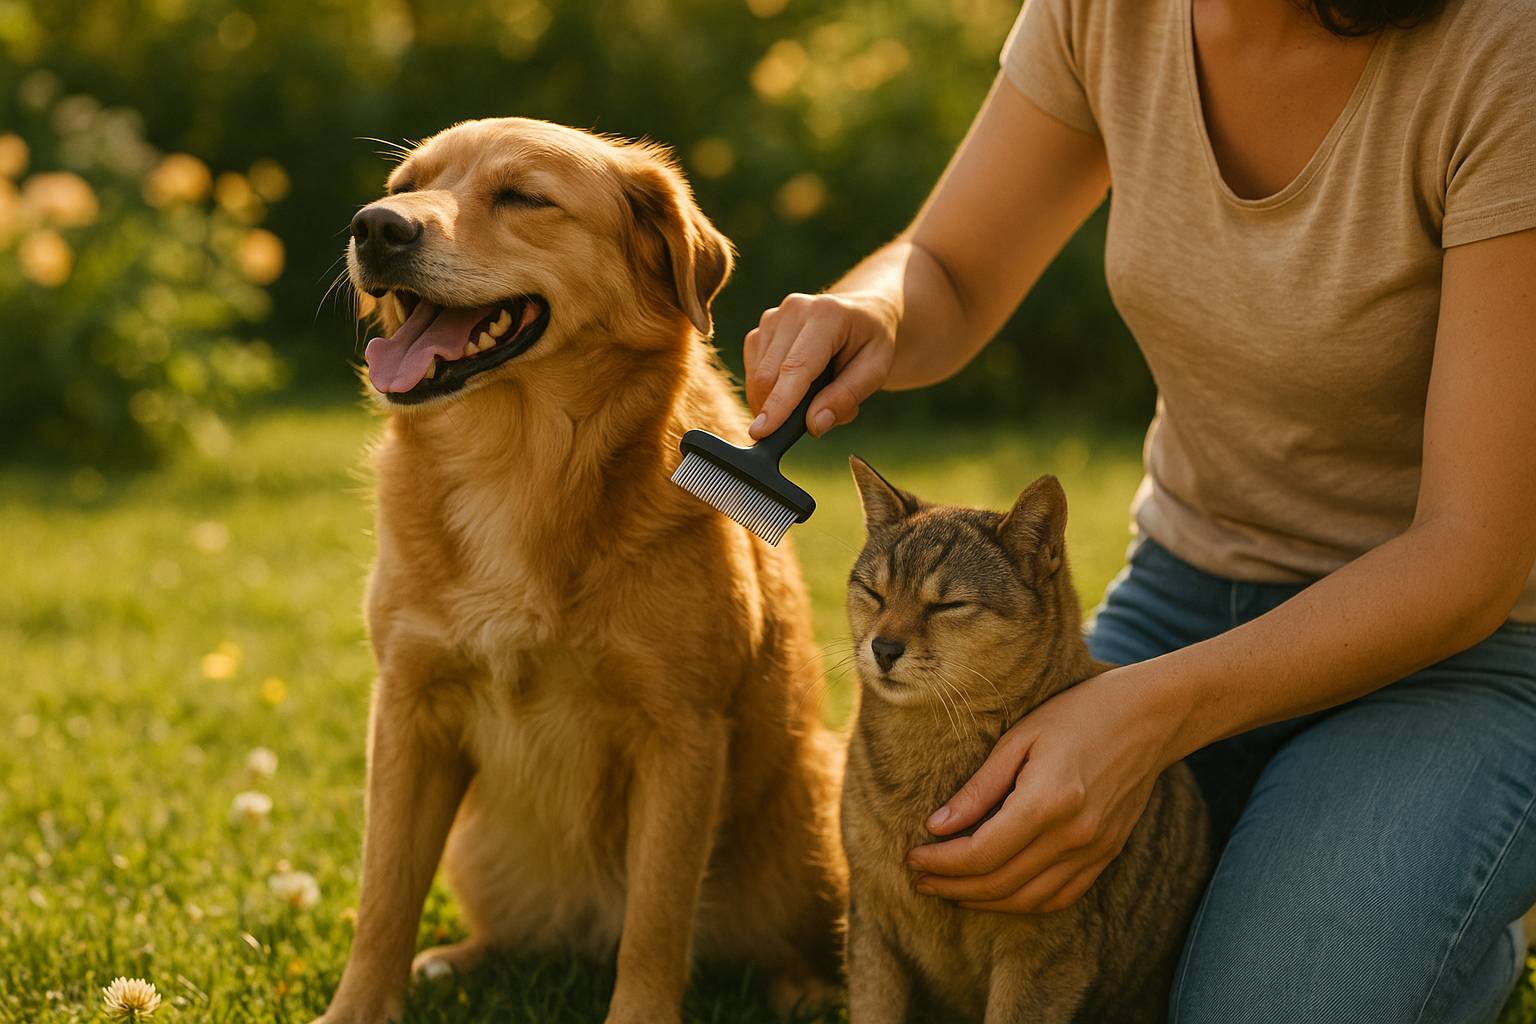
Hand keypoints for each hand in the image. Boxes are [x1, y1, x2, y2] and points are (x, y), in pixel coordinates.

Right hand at [743, 290, 897, 438]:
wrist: (862, 313)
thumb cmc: (871, 342)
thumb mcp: (876, 370)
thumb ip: (846, 397)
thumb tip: (814, 425)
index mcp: (826, 315)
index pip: (796, 367)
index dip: (778, 403)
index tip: (762, 432)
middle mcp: (793, 311)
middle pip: (768, 376)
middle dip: (780, 411)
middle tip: (816, 419)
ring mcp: (772, 319)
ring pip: (756, 378)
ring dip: (778, 403)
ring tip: (815, 395)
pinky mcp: (760, 331)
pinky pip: (752, 374)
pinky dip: (769, 393)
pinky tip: (795, 387)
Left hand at [905, 668, 1181, 913]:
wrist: (1150, 717)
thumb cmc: (1079, 714)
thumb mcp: (1020, 738)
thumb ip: (979, 787)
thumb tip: (937, 827)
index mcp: (1049, 801)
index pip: (981, 852)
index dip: (941, 862)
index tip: (912, 857)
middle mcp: (1074, 835)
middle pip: (1001, 882)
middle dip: (953, 886)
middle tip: (919, 880)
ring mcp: (1094, 850)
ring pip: (1029, 899)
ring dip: (984, 902)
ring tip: (949, 891)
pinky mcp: (1106, 855)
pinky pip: (1060, 897)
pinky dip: (1024, 903)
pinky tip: (997, 894)